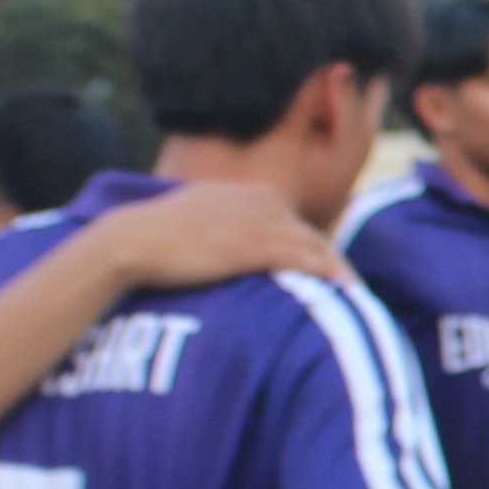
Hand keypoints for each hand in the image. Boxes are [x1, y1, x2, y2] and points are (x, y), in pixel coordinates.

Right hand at [89, 178, 348, 293]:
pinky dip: (325, 271)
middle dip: (334, 260)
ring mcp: (256, 223)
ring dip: (338, 270)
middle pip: (311, 234)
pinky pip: (300, 257)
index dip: (315, 248)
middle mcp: (260, 203)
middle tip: (352, 287)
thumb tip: (226, 247)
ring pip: (313, 245)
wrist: (132, 239)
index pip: (294, 223)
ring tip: (356, 294)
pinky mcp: (250, 246)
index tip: (330, 271)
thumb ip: (222, 226)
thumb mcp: (197, 219)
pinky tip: (341, 287)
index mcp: (250, 195)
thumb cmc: (156, 237)